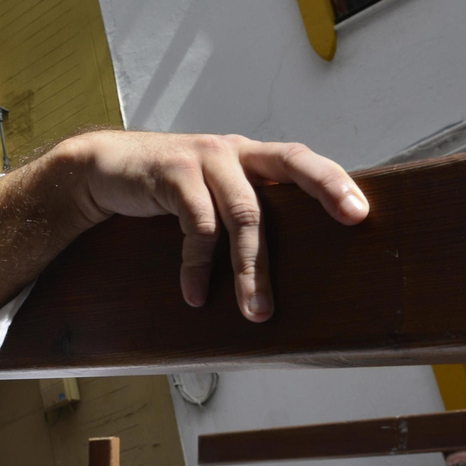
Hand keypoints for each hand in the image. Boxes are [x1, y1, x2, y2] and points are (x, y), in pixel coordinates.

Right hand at [0, 133, 365, 355]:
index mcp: (250, 158)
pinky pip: (198, 225)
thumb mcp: (209, 198)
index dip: (335, 181)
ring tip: (255, 312)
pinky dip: (198, 265)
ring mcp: (204, 158)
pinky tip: (196, 295)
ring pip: (245, 214)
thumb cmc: (165, 191)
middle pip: (291, 163)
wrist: (101, 170)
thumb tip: (282, 270)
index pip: (302, 161)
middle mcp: (234, 152)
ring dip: (252, 268)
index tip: (363, 212)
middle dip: (327, 188)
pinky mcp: (173, 173)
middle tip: (353, 220)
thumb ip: (241, 214)